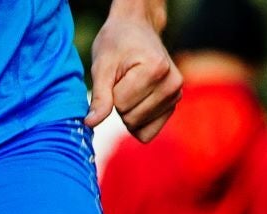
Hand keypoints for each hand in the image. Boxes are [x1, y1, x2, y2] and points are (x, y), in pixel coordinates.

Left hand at [86, 10, 182, 142]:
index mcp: (156, 69)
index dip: (111, 93)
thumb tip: (90, 124)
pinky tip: (137, 100)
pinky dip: (137, 122)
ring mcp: (176, 95)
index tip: (118, 73)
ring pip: (139, 127)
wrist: (136, 29)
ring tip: (132, 86)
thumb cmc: (116, 44)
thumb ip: (99, 97)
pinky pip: (148, 132)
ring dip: (128, 111)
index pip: (121, 105)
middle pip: (131, 119)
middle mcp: (172, 84)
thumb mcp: (102, 67)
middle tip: (124, 80)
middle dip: (120, 104)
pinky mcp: (173, 105)